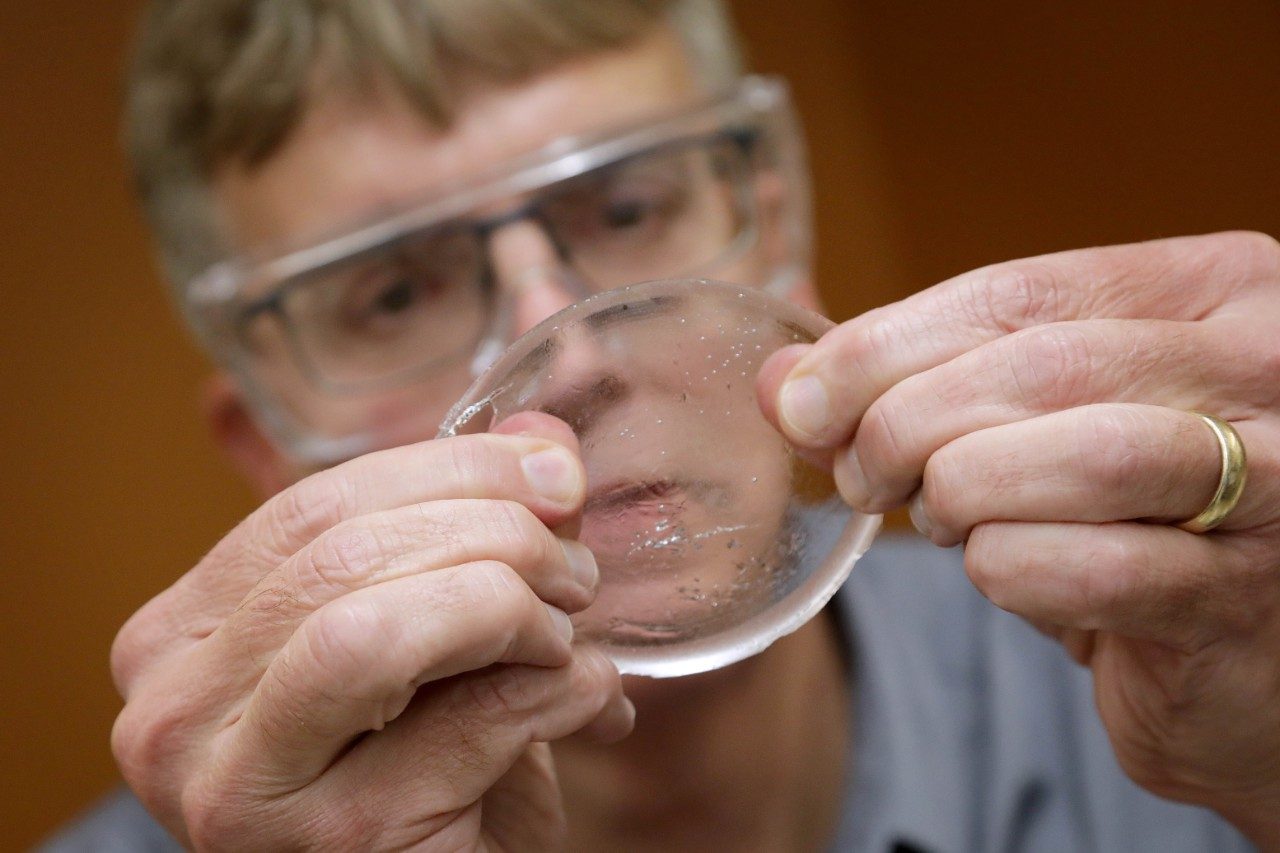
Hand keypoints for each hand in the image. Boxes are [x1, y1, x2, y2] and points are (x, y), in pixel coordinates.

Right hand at [110, 412, 632, 849]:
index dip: (448, 470)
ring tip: (565, 631)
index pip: (309, 508)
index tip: (551, 471)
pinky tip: (591, 696)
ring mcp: (244, 792)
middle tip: (575, 565)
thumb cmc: (426, 766)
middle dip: (492, 534)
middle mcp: (176, 717)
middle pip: (341, 558)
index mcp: (179, 639)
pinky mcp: (340, 847)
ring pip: (373, 632)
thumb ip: (467, 530)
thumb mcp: (428, 633)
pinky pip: (470, 724)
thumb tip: (545, 435)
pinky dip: (559, 689)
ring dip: (508, 607)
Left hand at [760, 232, 1279, 844]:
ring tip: (939, 519)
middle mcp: (1262, 366)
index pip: (1017, 289)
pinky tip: (1004, 573)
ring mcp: (1276, 481)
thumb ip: (909, 382)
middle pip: (1039, 363)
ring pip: (1079, 454)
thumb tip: (778, 380)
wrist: (1235, 658)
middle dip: (907, 423)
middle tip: (862, 477)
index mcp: (1214, 288)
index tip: (802, 401)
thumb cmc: (1124, 514)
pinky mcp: (1242, 595)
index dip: (884, 346)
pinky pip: (1091, 569)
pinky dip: (1009, 572)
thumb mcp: (1030, 420)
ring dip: (961, 493)